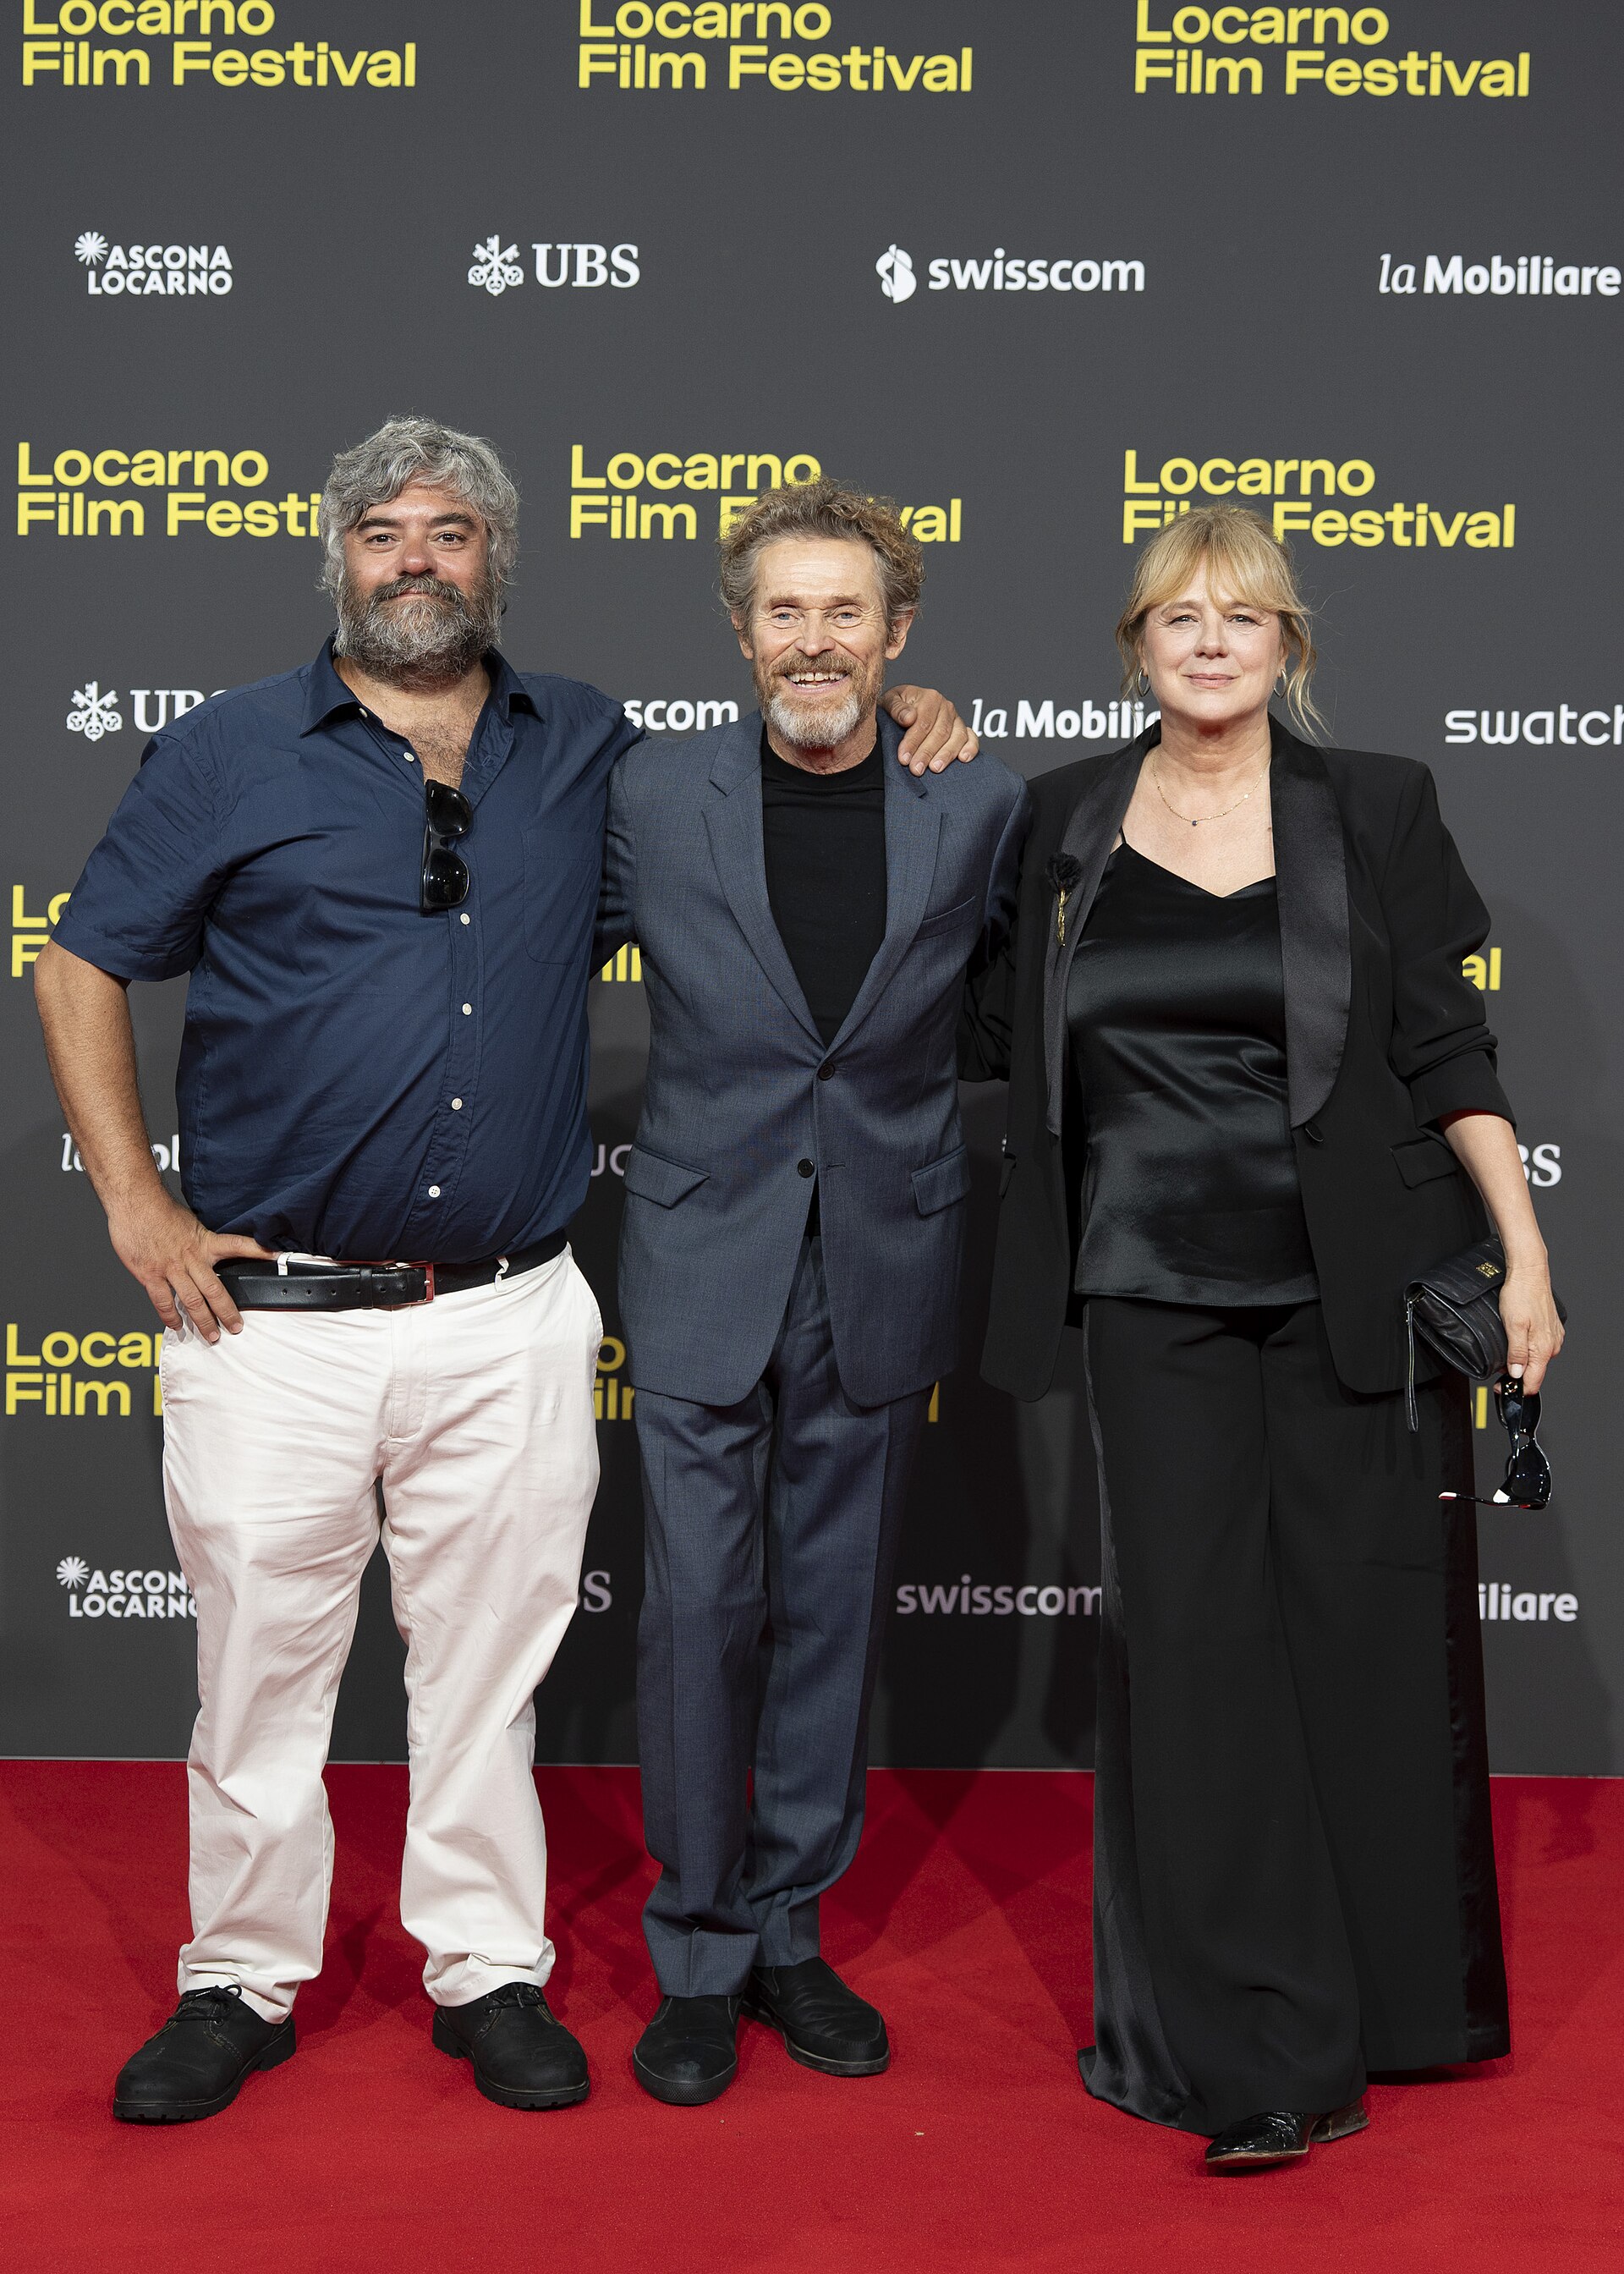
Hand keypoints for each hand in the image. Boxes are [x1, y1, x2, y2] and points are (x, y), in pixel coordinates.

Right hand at [108, 1189, 274, 1342]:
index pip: (238, 1245)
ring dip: (202, 1320)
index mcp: (204, 1242)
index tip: (277, 1257)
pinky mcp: (150, 1273)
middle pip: (215, 1289)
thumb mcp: (190, 1223)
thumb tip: (209, 1253)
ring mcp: (170, 1267)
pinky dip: (170, 1316)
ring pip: (191, 1300)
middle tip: (236, 1327)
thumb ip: (200, 1242)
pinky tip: (176, 1325)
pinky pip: (162, 1300)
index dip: (259, 1251)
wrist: (135, 1201)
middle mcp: (190, 1257)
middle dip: (227, 1311)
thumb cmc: (160, 1210)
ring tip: (211, 1336)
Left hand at [883, 686, 979, 774]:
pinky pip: (971, 738)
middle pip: (940, 733)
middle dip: (927, 753)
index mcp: (930, 698)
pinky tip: (963, 759)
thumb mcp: (889, 702)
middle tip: (916, 769)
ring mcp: (956, 719)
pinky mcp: (963, 731)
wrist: (903, 710)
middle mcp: (946, 707)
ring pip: (956, 738)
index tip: (903, 758)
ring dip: (946, 755)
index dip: (913, 742)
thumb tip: (908, 718)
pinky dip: (970, 748)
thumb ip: (897, 708)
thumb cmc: (897, 707)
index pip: (923, 723)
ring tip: (935, 769)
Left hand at [1499, 1260, 1563, 1393]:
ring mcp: (1553, 1337)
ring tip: (1506, 1349)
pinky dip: (1527, 1349)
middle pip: (1535, 1372)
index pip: (1533, 1381)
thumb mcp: (1513, 1326)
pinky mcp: (1551, 1330)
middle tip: (1498, 1367)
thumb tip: (1517, 1374)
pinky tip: (1516, 1339)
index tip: (1501, 1387)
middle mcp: (1552, 1345)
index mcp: (1543, 1348)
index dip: (1516, 1388)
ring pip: (1536, 1360)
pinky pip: (1539, 1347)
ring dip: (1521, 1361)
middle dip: (1516, 1374)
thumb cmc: (1521, 1295)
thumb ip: (1516, 1353)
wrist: (1530, 1274)